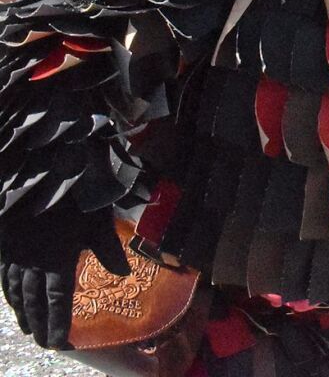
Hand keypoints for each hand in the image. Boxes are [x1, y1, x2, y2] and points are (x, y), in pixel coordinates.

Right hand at [0, 207, 127, 348]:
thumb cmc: (74, 198)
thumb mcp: (96, 221)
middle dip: (39, 324)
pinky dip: (8, 290)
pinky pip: (5, 274)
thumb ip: (108, 249)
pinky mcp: (9, 245)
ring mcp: (19, 255)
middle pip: (35, 301)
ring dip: (22, 311)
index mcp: (58, 261)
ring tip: (26, 327)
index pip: (58, 302)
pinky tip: (10, 296)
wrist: (41, 176)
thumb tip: (124, 273)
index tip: (60, 344)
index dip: (59, 324)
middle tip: (41, 342)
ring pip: (17, 290)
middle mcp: (35, 264)